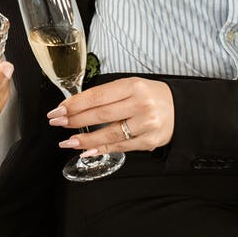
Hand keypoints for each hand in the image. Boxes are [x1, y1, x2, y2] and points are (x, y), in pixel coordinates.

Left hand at [47, 77, 173, 154]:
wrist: (180, 110)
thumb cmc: (150, 96)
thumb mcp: (132, 86)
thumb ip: (108, 95)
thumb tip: (76, 105)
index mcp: (134, 86)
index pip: (98, 95)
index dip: (75, 103)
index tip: (59, 109)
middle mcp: (141, 104)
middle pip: (101, 114)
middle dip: (74, 119)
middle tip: (57, 122)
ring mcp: (147, 124)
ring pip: (109, 134)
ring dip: (85, 139)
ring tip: (68, 141)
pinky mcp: (149, 141)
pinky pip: (120, 147)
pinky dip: (101, 148)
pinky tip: (86, 150)